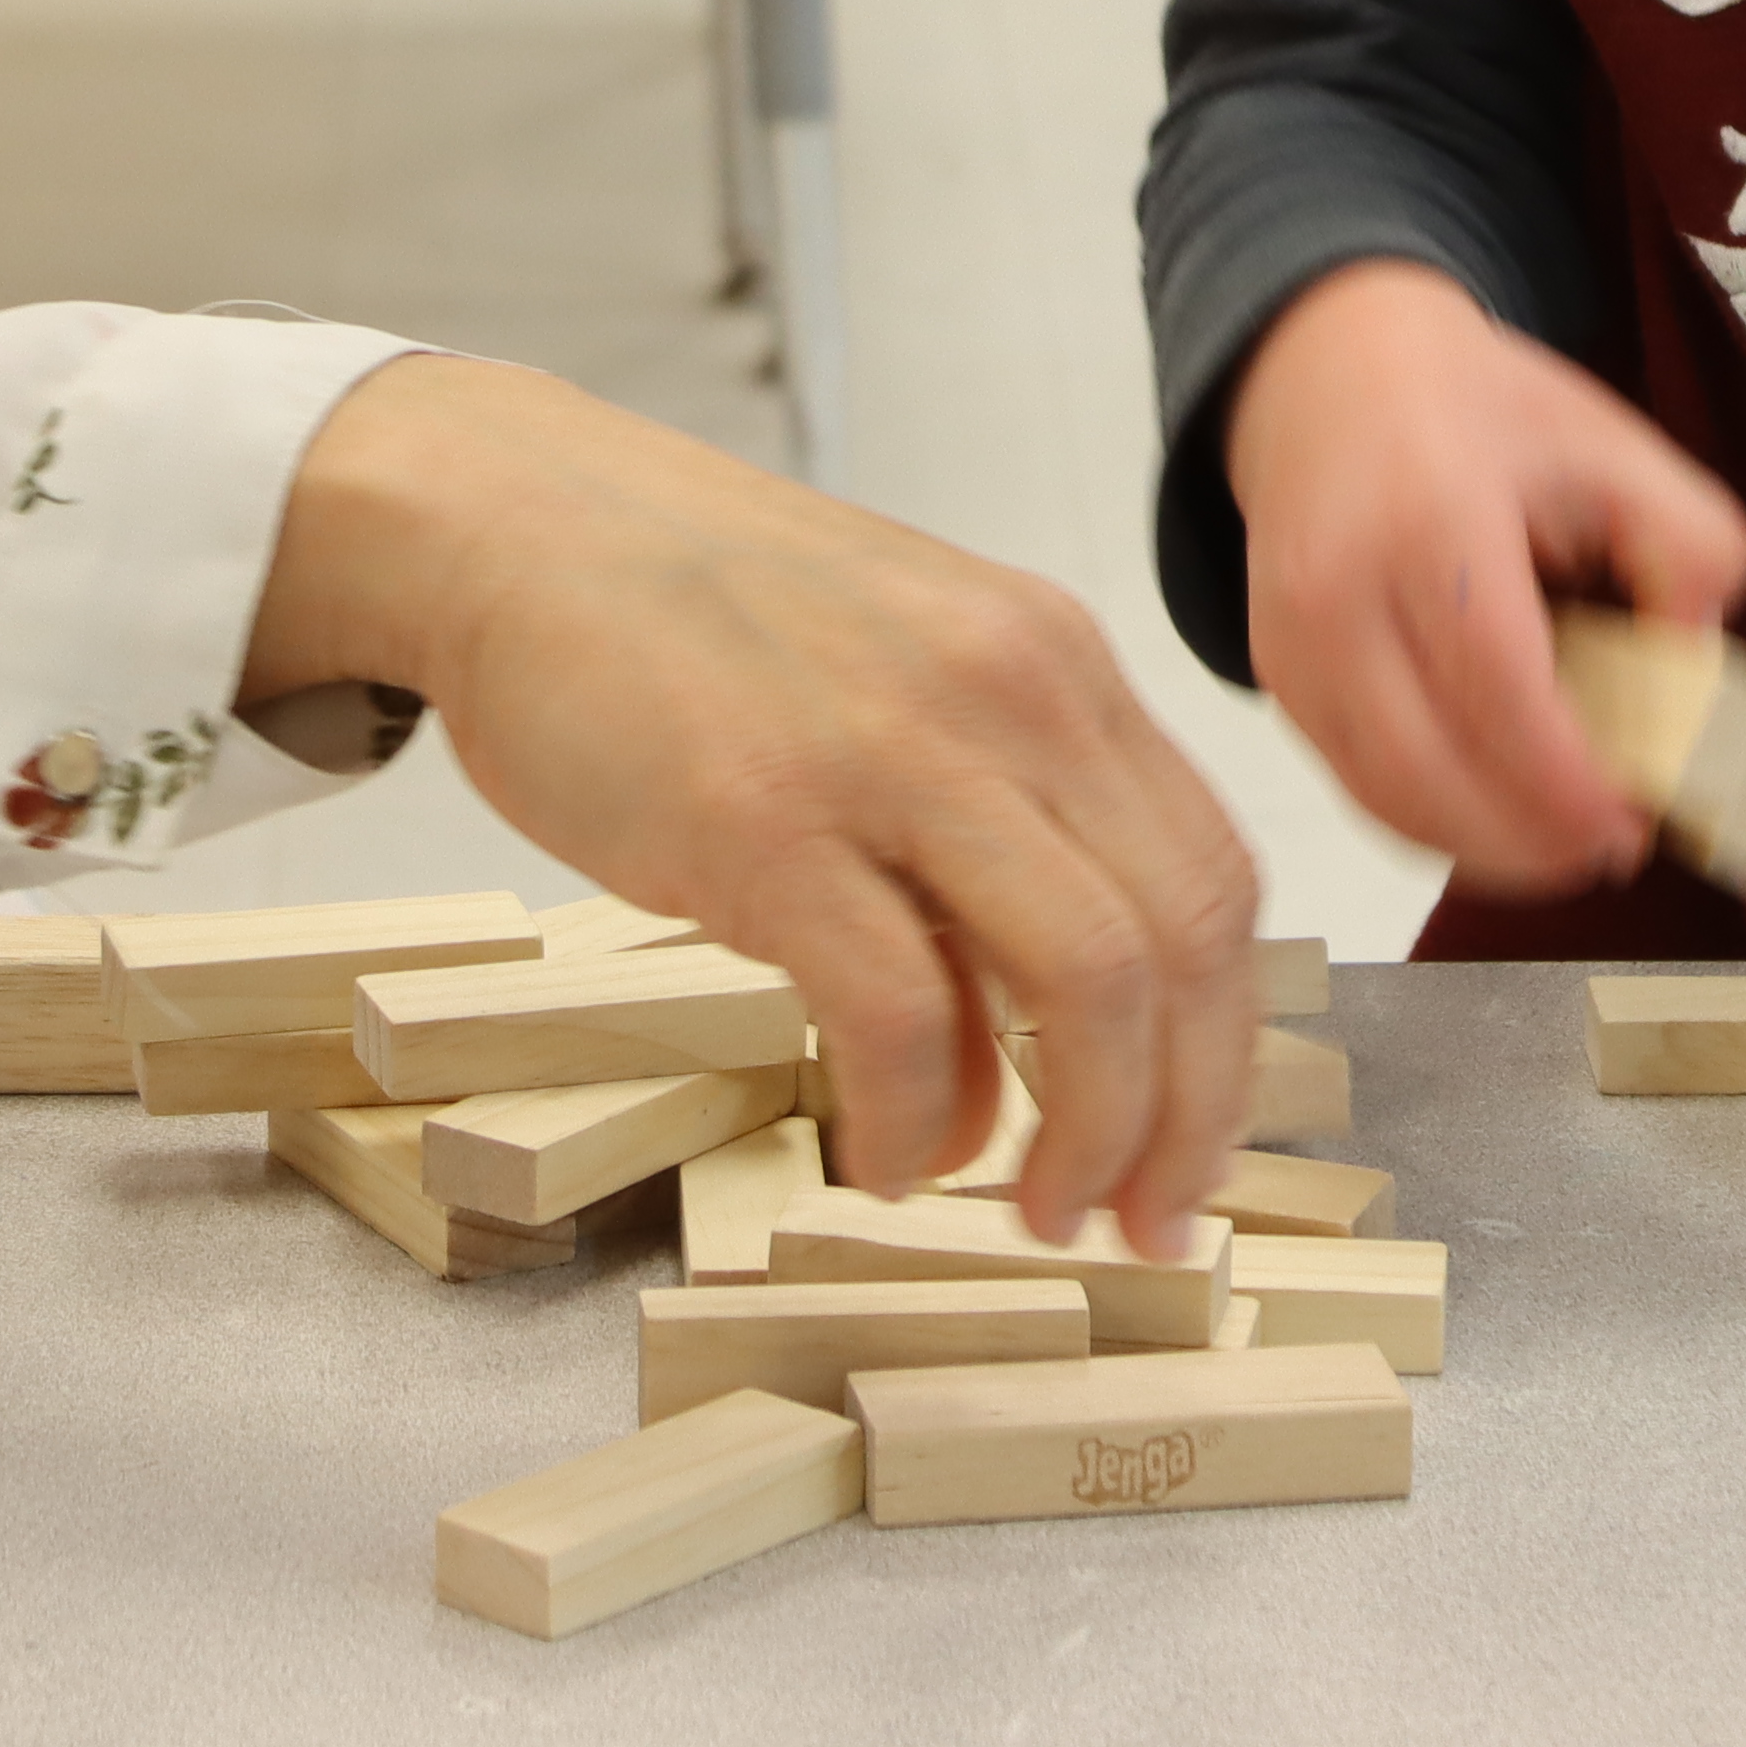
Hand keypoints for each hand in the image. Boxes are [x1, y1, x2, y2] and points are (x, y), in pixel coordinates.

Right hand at [247, 355, 1257, 1257]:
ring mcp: (891, 754)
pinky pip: (901, 1017)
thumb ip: (981, 842)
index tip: (1190, 1153)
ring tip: (1029, 1211)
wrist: (518, 521)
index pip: (1212, 881)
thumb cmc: (694, 619)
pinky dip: (917, 1124)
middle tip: (1137, 1225)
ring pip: (1082, 983)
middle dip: (1180, 1123)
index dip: (1227, 1046)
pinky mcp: (765, 822)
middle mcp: (1007, 696)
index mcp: (1054, 664)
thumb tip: (1014, 1068)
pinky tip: (882, 1158)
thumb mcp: (898, 682)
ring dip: (1082, 1138)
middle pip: (1178, 946)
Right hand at [1226, 258, 1745, 900]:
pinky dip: (1432, 822)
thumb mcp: (1613, 445)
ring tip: (1563, 845)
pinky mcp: (1275, 677)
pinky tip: (1498, 815)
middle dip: (1529, 839)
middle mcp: (1338, 590)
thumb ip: (1688, 549)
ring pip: (1384, 796)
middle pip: (1427, 769)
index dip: (1563, 781)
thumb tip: (1692, 676)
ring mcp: (1291, 642)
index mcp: (1430, 518)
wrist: (1326, 372)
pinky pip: (1354, 782)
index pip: (1494, 687)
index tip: (1632, 822)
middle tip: (1611, 848)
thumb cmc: (1480, 414)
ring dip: (1483, 848)